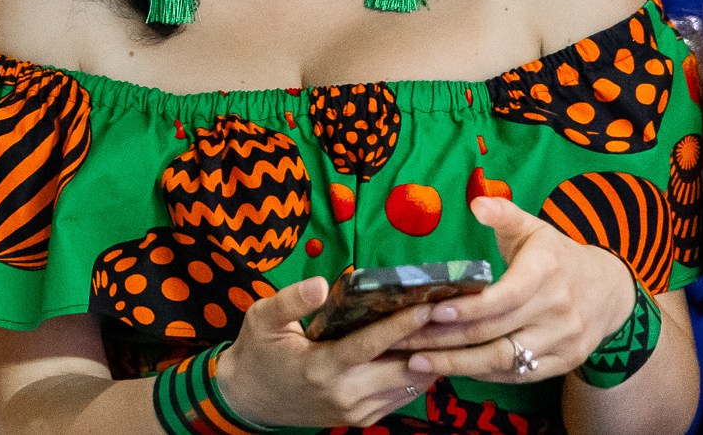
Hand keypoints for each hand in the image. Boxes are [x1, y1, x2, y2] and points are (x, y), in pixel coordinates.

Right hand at [213, 276, 440, 429]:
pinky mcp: (362, 419)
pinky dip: (416, 377)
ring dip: (428, 360)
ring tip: (447, 331)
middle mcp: (344, 395)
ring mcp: (356, 412)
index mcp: (320, 368)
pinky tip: (426, 353)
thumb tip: (322, 284)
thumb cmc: (257, 352)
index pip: (370, 346)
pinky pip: (400, 399)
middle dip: (429, 343)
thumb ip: (290, 301)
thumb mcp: (261, 318)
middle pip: (401, 371)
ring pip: (407, 389)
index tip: (428, 306)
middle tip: (452, 314)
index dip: (401, 326)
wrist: (250, 399)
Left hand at [398, 197, 640, 383]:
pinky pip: (520, 374)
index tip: (431, 311)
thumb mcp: (533, 227)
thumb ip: (503, 213)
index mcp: (546, 272)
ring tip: (417, 361)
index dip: (468, 308)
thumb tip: (476, 202)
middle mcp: (558, 309)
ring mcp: (564, 340)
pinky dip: (485, 374)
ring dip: (458, 364)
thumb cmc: (557, 256)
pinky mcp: (565, 361)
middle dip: (446, 339)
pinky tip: (453, 369)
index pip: (504, 297)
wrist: (610, 291)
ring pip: (505, 359)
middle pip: (495, 332)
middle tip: (405, 341)